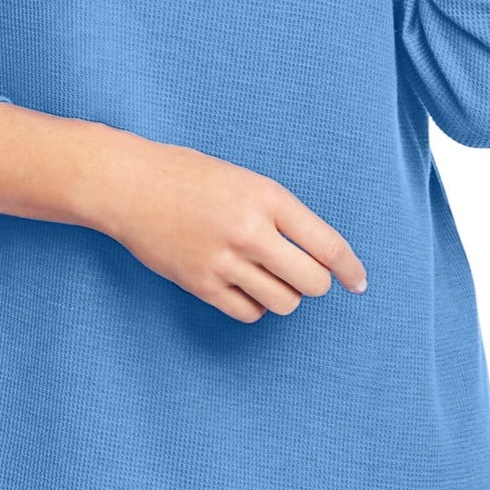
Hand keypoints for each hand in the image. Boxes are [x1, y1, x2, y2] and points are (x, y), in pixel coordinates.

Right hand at [86, 129, 367, 323]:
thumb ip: (282, 215)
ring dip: (284, 294)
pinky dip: (255, 304)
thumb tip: (321, 257)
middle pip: (311, 283)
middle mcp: (250, 231)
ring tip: (265, 274)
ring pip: (284, 302)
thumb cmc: (191, 177)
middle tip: (299, 271)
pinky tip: (242, 285)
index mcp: (267, 198)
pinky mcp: (201, 284)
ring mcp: (224, 261)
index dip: (350, 269)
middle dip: (314, 282)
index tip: (359, 282)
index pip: (328, 245)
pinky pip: (250, 312)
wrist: (130, 185)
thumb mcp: (246, 182)